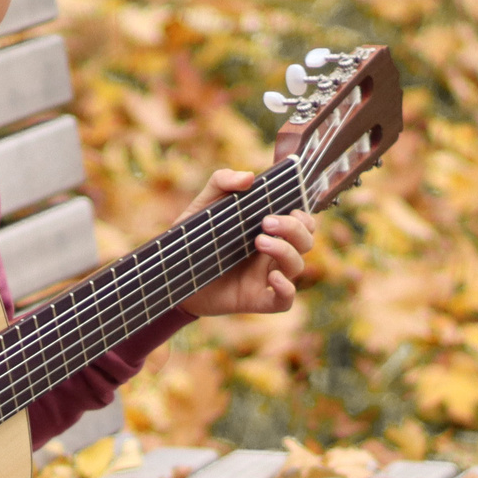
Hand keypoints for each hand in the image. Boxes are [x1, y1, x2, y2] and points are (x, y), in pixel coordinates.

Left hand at [178, 169, 315, 317]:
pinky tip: (273, 278)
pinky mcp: (255, 299)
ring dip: (286, 251)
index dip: (304, 216)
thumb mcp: (202, 206)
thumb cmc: (192, 239)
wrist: (172, 274)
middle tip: (266, 222)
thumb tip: (249, 177)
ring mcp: (265, 277)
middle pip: (305, 241)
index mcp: (266, 230)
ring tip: (259, 241)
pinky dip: (286, 289)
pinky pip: (285, 301)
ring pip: (297, 266)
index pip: (301, 222)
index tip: (289, 207)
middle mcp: (271, 253)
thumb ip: (221, 183)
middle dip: (295, 229)